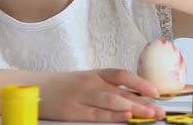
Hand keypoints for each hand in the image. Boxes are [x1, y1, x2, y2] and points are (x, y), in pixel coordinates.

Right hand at [38, 69, 165, 121]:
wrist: (32, 88)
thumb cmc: (61, 87)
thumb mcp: (84, 82)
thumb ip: (105, 88)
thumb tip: (133, 97)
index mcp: (93, 74)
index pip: (121, 75)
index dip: (140, 82)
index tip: (156, 91)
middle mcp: (89, 83)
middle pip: (121, 91)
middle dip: (143, 101)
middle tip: (160, 110)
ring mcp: (80, 97)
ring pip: (112, 101)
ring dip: (134, 108)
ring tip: (150, 115)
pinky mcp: (72, 111)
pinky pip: (96, 114)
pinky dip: (112, 116)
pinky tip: (125, 118)